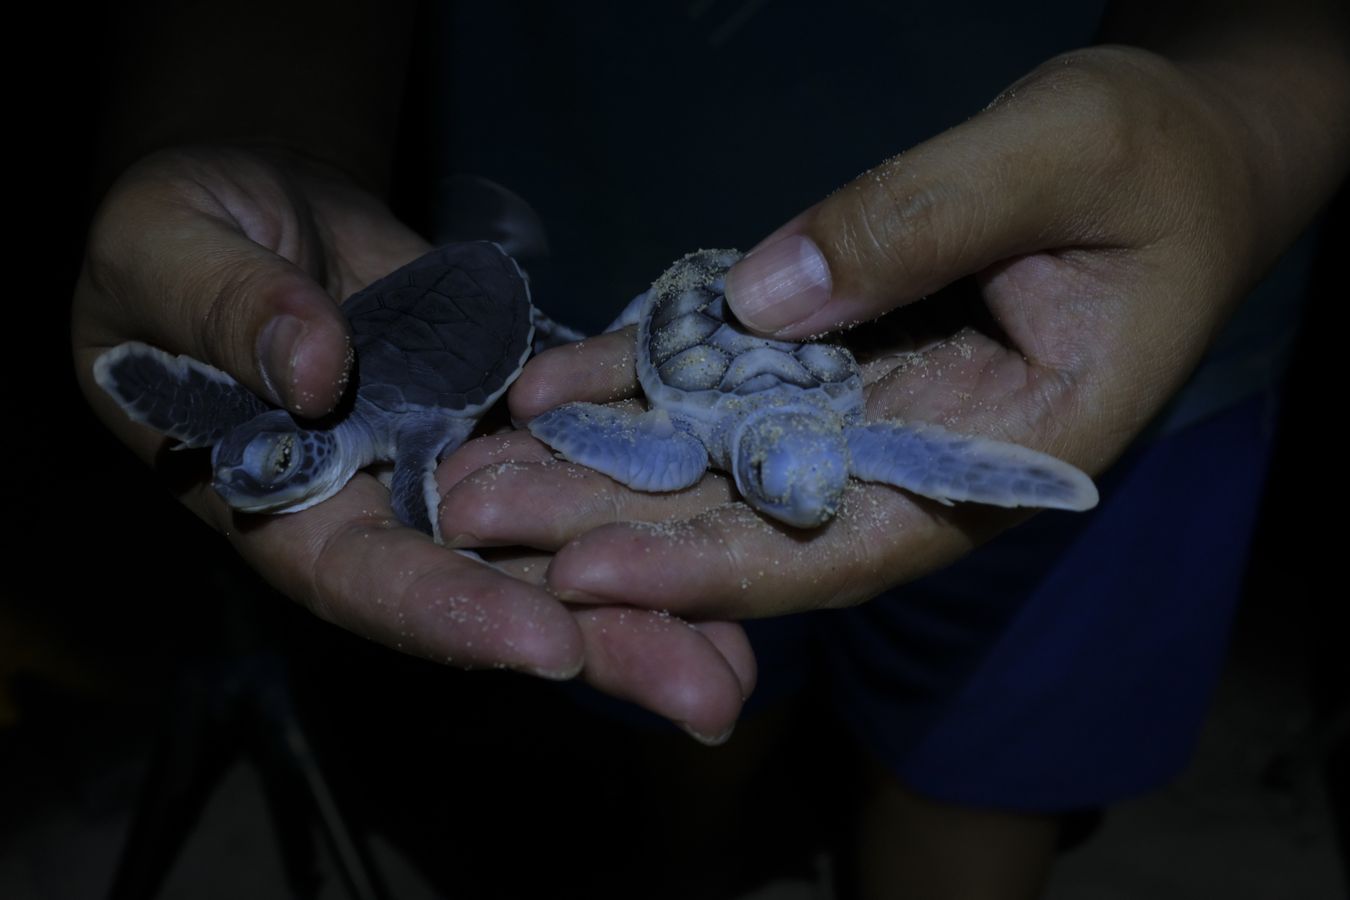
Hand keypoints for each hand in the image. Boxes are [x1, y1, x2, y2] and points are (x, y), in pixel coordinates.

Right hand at [73, 146, 753, 741]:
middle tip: (707, 698)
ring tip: (745, 657)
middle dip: (598, 643)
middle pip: (495, 589)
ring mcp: (460, 463)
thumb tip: (312, 368)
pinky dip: (654, 494)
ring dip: (654, 595)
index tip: (545, 643)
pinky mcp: (514, 412)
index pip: (371, 575)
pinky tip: (737, 522)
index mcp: (289, 501)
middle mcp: (388, 506)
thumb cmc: (176, 236)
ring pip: (559, 538)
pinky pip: (588, 457)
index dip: (453, 612)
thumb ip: (226, 309)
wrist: (258, 208)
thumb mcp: (168, 250)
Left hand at [439, 44, 1343, 619]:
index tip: (584, 572)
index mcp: (1008, 456)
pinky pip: (732, 380)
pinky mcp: (841, 356)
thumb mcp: (1062, 159)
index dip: (715, 569)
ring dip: (602, 467)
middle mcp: (926, 458)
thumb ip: (921, 224)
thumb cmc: (1154, 158)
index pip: (844, 541)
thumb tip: (764, 300)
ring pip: (727, 461)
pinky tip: (554, 386)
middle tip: (473, 517)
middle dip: (614, 529)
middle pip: (756, 521)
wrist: (1178, 154)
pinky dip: (646, 382)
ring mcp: (877, 411)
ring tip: (475, 470)